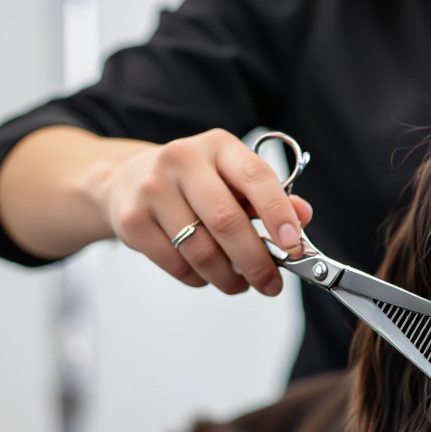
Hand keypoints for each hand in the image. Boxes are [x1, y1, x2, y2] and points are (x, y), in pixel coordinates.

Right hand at [103, 129, 312, 295]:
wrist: (128, 180)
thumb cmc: (194, 183)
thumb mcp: (234, 178)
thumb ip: (271, 196)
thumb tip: (303, 216)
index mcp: (218, 146)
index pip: (255, 177)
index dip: (278, 214)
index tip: (294, 246)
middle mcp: (182, 160)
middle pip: (226, 221)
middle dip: (256, 262)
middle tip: (271, 285)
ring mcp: (152, 190)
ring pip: (201, 250)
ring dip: (228, 277)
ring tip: (240, 283)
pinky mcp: (132, 220)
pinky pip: (177, 264)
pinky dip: (199, 279)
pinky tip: (207, 274)